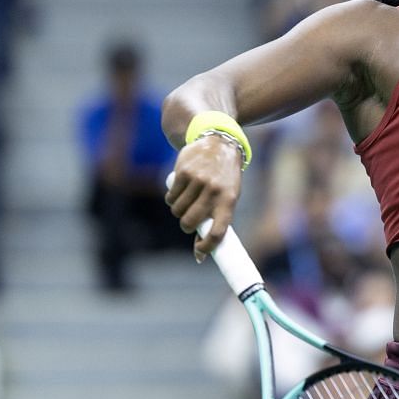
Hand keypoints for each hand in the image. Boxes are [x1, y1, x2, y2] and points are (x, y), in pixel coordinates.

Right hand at [166, 134, 242, 259]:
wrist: (219, 143)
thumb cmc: (225, 178)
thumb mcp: (228, 196)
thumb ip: (216, 221)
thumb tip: (200, 255)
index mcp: (229, 200)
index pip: (218, 231)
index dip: (207, 246)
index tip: (200, 253)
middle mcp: (214, 191)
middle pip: (190, 222)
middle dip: (186, 226)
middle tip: (188, 221)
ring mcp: (198, 181)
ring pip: (177, 210)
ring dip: (178, 211)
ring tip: (186, 201)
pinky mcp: (183, 173)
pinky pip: (170, 197)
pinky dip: (172, 198)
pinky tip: (180, 191)